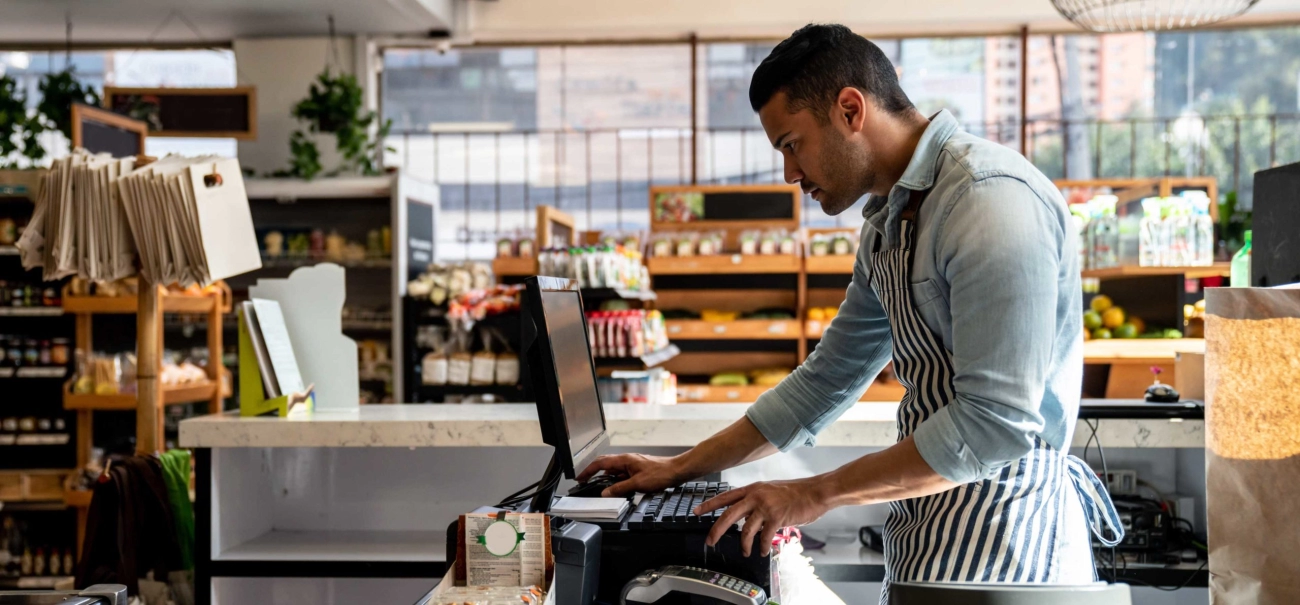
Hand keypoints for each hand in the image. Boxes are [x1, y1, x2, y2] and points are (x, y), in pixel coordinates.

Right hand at [576, 453, 686, 497]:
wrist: (676, 471)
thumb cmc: (661, 473)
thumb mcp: (637, 483)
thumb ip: (619, 488)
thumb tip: (605, 492)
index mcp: (624, 460)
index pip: (600, 463)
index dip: (588, 470)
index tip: (580, 477)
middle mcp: (627, 460)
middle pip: (605, 466)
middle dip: (594, 474)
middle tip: (586, 482)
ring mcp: (632, 465)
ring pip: (615, 472)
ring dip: (607, 480)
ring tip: (602, 490)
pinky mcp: (638, 470)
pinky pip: (623, 476)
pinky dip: (617, 482)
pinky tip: (619, 490)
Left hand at [695, 479, 831, 556]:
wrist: (814, 492)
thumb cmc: (794, 493)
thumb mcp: (769, 491)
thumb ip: (755, 501)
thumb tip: (745, 516)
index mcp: (752, 489)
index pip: (725, 496)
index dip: (709, 504)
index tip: (696, 511)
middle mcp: (756, 496)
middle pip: (729, 515)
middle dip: (716, 530)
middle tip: (710, 541)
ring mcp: (766, 506)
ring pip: (746, 530)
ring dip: (744, 544)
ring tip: (746, 552)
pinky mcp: (776, 517)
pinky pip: (763, 537)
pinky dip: (762, 546)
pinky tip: (763, 551)